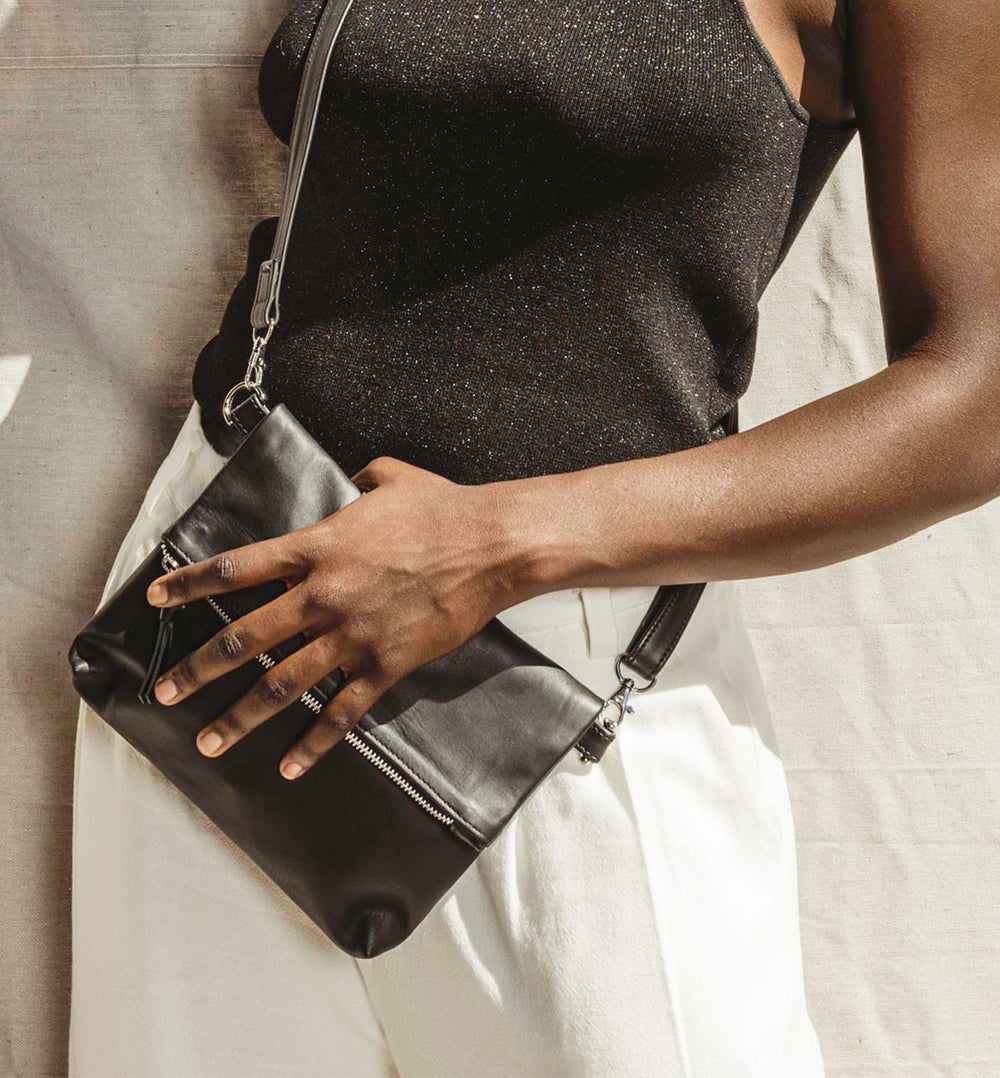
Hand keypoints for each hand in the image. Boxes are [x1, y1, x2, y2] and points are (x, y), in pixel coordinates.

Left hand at [146, 456, 518, 779]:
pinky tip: (290, 765)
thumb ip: (360, 479)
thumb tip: (352, 478)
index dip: (190, 583)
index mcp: (317, 547)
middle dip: (198, 668)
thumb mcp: (391, 477)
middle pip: (244, 636)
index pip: (237, 568)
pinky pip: (341, 711)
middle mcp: (323, 595)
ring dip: (241, 716)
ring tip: (209, 741)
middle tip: (165, 692)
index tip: (155, 599)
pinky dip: (314, 741)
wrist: (490, 544)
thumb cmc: (443, 507)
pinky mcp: (385, 664)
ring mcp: (352, 634)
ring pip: (282, 683)